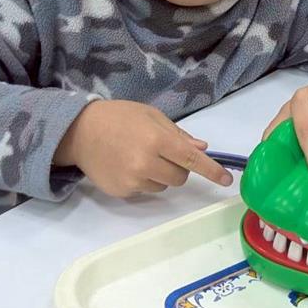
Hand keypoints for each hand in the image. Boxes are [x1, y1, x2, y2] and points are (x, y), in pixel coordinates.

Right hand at [54, 100, 232, 196]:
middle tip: (162, 153)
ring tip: (139, 157)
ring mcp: (133, 180)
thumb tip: (202, 150)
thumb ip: (178, 134)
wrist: (79, 131)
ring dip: (160, 175)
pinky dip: (143, 181)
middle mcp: (146, 163)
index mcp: (157, 140)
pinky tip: (126, 165)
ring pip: (163, 186)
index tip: (227, 181)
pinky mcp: (122, 192)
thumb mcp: (151, 116)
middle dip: (179, 168)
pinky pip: (145, 191)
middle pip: (180, 178)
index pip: (192, 160)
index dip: (212, 171)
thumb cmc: (119, 117)